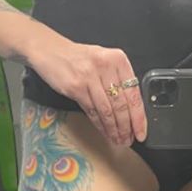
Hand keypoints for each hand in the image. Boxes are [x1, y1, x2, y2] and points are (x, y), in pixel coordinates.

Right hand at [27, 34, 146, 146]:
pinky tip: (104, 132)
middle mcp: (106, 66)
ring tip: (118, 140)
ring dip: (113, 129)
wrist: (50, 50)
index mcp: (118, 59)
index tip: (141, 132)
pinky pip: (92, 111)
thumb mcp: (103, 61)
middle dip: (126, 127)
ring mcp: (90, 77)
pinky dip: (100, 125)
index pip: (134, 93)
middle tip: (129, 140)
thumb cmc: (78, 58)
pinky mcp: (76, 87)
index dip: (139, 117)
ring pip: (107, 111)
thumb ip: (117, 80)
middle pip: (121, 104)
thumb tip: (131, 111)